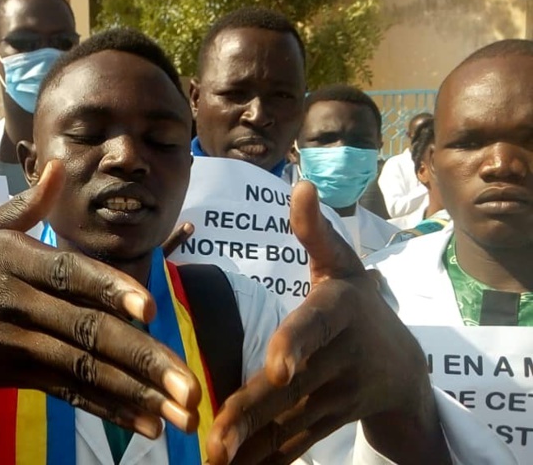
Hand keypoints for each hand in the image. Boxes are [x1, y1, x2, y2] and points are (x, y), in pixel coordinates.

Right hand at [0, 161, 201, 463]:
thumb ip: (22, 206)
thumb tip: (57, 167)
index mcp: (9, 257)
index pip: (68, 271)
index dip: (108, 289)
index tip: (149, 309)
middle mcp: (12, 300)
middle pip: (85, 330)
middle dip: (143, 359)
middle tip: (190, 387)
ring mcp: (12, 342)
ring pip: (83, 367)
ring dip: (137, 393)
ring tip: (182, 414)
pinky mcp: (14, 374)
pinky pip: (67, 391)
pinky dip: (108, 408)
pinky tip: (146, 424)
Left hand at [207, 181, 448, 464]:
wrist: (405, 368)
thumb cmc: (358, 304)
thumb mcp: (342, 265)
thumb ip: (316, 232)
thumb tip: (299, 184)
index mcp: (340, 309)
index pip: (315, 326)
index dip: (297, 345)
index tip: (280, 367)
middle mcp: (343, 355)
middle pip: (294, 385)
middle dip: (255, 410)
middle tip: (218, 436)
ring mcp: (340, 394)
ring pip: (291, 420)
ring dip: (253, 443)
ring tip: (215, 459)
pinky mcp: (331, 421)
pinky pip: (297, 442)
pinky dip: (266, 459)